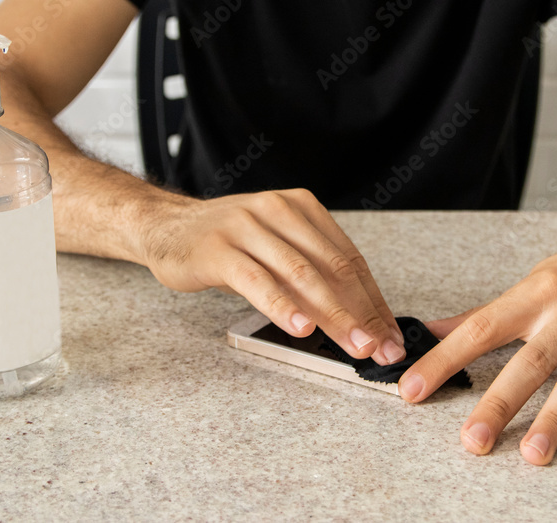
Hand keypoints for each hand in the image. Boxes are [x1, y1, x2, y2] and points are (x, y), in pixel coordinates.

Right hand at [141, 188, 406, 364]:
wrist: (166, 226)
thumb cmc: (227, 244)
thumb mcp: (275, 250)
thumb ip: (311, 275)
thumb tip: (358, 322)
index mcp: (302, 208)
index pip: (349, 259)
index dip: (373, 300)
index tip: (390, 335)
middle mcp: (278, 211)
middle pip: (332, 267)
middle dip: (362, 312)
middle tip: (381, 348)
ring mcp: (247, 226)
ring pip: (301, 274)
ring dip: (333, 314)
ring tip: (354, 345)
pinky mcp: (219, 249)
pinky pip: (257, 281)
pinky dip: (282, 306)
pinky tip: (300, 329)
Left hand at [398, 225, 556, 464]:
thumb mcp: (532, 280)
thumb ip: (483, 314)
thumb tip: (429, 329)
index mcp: (535, 295)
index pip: (481, 329)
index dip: (444, 359)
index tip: (413, 388)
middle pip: (530, 362)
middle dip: (500, 403)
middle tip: (473, 440)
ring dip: (556, 419)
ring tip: (533, 454)